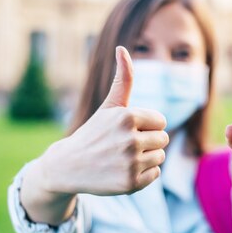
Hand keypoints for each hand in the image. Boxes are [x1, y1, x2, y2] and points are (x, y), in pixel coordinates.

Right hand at [37, 46, 168, 195]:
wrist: (67, 167)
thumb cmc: (94, 133)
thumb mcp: (109, 106)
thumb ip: (123, 79)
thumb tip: (122, 48)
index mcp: (127, 117)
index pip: (160, 121)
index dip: (146, 125)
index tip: (126, 130)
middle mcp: (129, 140)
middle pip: (163, 139)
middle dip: (148, 141)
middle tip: (124, 145)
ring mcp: (130, 163)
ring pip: (160, 156)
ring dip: (146, 157)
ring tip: (122, 158)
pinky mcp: (131, 184)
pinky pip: (155, 174)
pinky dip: (143, 174)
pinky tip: (123, 171)